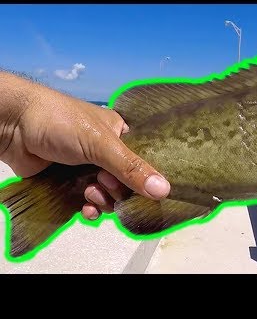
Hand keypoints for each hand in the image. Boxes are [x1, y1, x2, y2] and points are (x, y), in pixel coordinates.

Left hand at [0, 71, 169, 219]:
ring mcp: (87, 168)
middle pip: (126, 183)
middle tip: (103, 184)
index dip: (143, 178)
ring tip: (90, 194)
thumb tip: (165, 191)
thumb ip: (132, 169)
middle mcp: (105, 152)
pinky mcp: (69, 182)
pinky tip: (86, 209)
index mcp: (119, 135)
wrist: (12, 125)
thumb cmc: (60, 122)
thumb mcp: (102, 144)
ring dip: (103, 200)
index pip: (142, 161)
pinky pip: (88, 202)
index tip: (139, 188)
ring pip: (108, 195)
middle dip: (117, 190)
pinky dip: (90, 208)